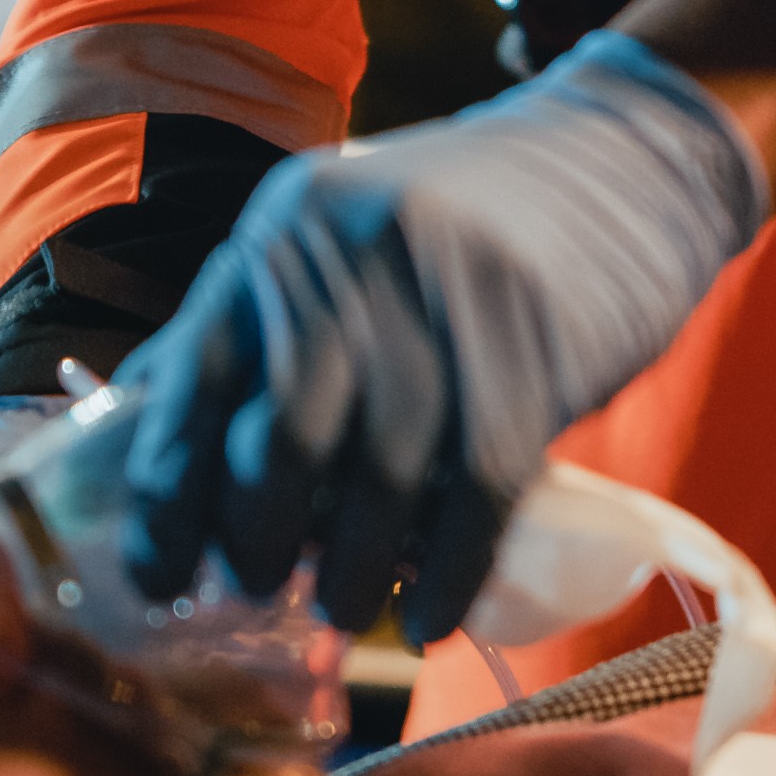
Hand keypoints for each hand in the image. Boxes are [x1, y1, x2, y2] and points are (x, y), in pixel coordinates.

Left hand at [117, 31, 765, 638]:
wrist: (620, 161)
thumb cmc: (459, 231)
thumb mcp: (338, 250)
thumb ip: (253, 339)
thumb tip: (156, 458)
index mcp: (285, 234)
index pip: (192, 378)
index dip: (166, 494)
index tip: (160, 577)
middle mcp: (352, 252)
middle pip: (280, 429)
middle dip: (257, 535)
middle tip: (254, 592)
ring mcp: (448, 291)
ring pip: (382, 469)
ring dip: (355, 569)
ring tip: (344, 611)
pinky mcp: (536, 338)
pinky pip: (480, 485)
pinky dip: (449, 568)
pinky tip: (431, 614)